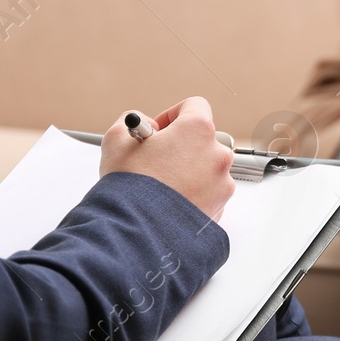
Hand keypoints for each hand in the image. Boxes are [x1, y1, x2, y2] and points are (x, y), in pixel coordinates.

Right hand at [100, 97, 235, 222]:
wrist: (135, 234)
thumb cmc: (129, 188)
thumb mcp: (117, 139)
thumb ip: (134, 121)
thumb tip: (144, 125)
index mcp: (198, 130)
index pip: (195, 106)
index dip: (172, 115)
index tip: (158, 130)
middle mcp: (218, 155)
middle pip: (202, 139)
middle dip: (180, 146)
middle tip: (155, 160)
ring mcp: (222, 184)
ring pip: (206, 168)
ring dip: (187, 171)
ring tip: (160, 186)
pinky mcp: (220, 209)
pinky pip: (208, 193)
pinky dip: (193, 194)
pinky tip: (168, 203)